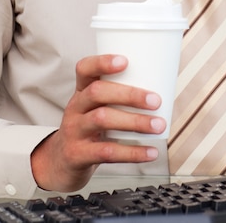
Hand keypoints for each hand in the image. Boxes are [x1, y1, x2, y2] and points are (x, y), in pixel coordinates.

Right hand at [30, 54, 165, 192]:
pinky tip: (151, 152)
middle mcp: (75, 107)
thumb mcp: (97, 107)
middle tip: (155, 100)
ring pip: (102, 119)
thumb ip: (120, 96)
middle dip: (129, 94)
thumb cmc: (90, 128)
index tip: (125, 61)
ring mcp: (74, 131)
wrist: (61, 164)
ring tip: (158, 125)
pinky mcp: (77, 155)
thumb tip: (165, 85)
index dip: (102, 62)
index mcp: (82, 91)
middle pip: (97, 92)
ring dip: (135, 122)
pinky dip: (132, 153)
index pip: (85, 68)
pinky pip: (106, 152)